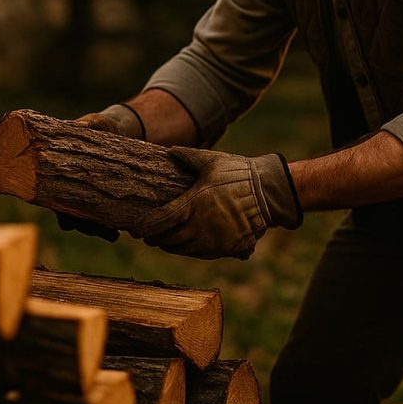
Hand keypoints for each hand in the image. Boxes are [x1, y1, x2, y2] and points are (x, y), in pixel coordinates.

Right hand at [56, 103, 142, 239]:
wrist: (116, 129)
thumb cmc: (98, 125)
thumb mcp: (93, 123)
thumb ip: (87, 125)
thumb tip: (80, 125)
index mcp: (58, 172)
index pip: (54, 196)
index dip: (60, 210)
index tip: (68, 220)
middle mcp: (69, 186)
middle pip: (70, 213)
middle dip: (83, 225)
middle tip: (97, 230)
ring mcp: (85, 193)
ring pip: (86, 218)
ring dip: (97, 229)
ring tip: (113, 235)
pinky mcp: (102, 195)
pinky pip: (103, 214)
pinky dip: (110, 223)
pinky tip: (121, 230)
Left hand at [130, 146, 301, 259]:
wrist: (267, 193)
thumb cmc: (237, 174)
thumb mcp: (211, 161)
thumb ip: (187, 156)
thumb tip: (170, 149)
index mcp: (191, 205)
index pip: (159, 223)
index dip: (144, 228)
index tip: (135, 230)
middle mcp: (198, 227)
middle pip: (167, 241)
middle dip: (156, 238)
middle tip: (149, 234)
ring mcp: (212, 240)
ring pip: (182, 250)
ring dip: (171, 245)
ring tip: (166, 238)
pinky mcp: (225, 248)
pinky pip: (200, 254)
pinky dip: (190, 249)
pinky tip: (188, 241)